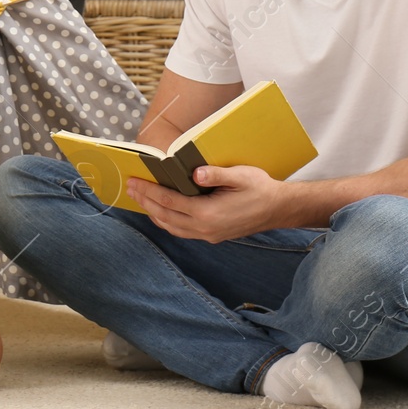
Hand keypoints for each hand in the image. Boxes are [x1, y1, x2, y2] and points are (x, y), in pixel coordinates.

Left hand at [124, 164, 285, 242]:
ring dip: (153, 213)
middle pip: (165, 216)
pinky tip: (161, 211)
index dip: (149, 191)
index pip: (169, 201)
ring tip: (139, 198)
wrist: (278, 209)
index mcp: (208, 213)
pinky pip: (181, 231)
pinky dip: (167, 221)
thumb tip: (195, 172)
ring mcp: (208, 234)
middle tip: (129, 188)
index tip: (134, 181)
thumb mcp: (241, 175)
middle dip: (145, 201)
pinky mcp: (212, 236)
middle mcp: (204, 228)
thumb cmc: (260, 188)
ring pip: (171, 227)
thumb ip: (217, 174)